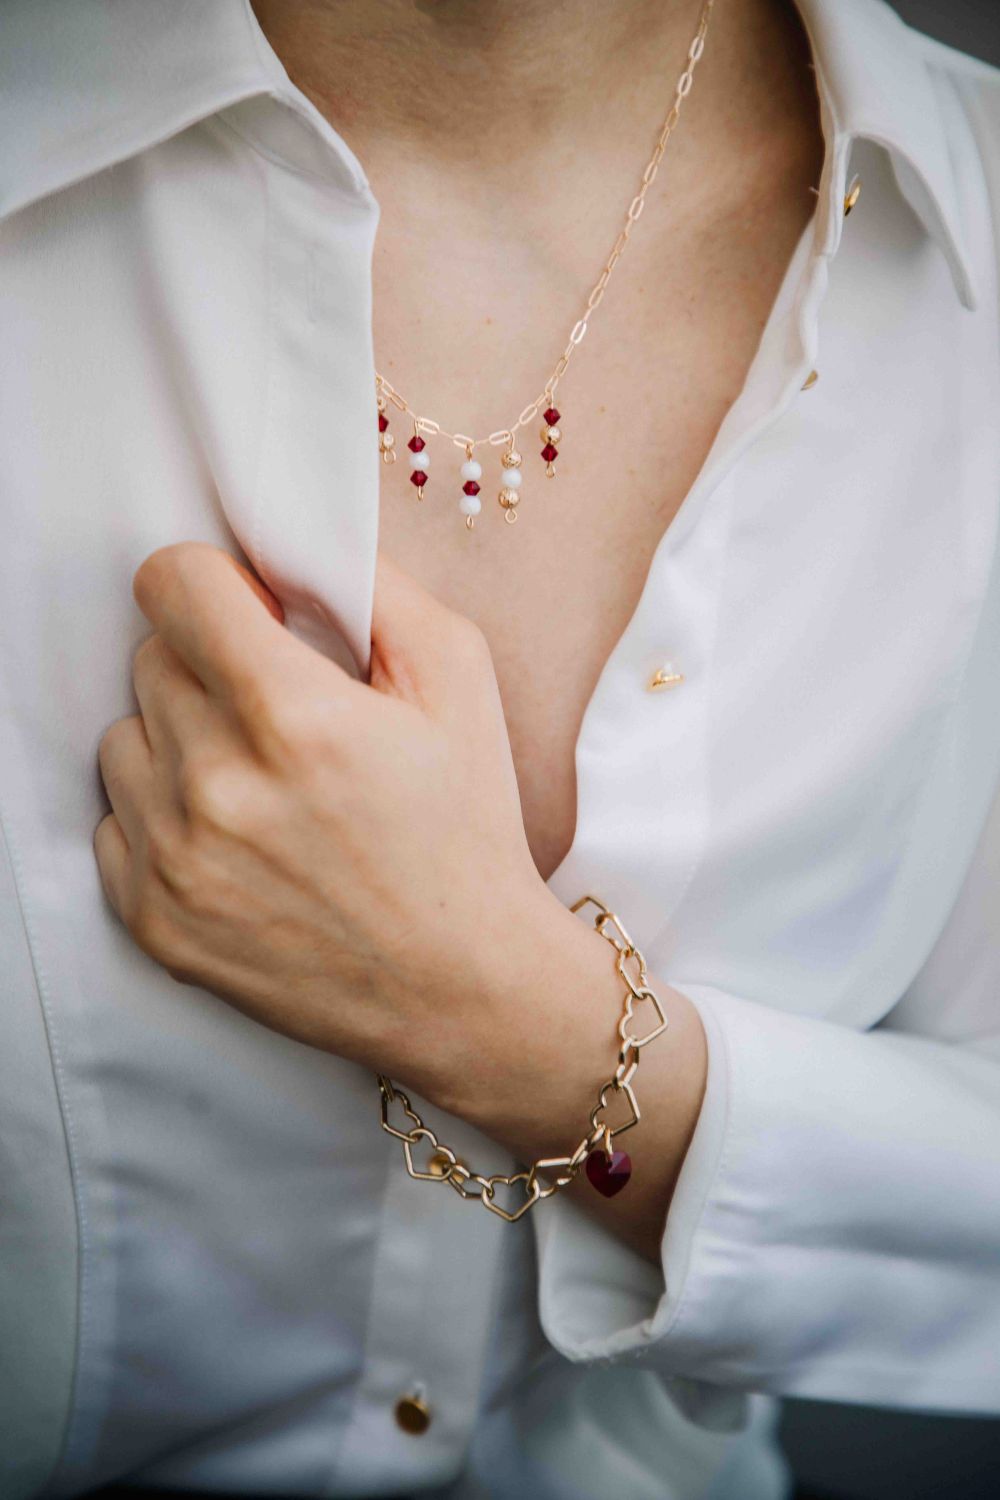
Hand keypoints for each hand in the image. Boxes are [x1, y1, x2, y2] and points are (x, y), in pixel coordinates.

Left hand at [94, 542, 556, 1105]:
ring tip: (259, 784)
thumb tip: (283, 546)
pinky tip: (236, 841)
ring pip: (123, 738)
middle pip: (150, 660)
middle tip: (280, 716)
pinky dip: (162, 818)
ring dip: (179, 742)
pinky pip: (112, 820)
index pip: (171, 584)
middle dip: (209, 667)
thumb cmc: (466, 828)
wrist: (463, 984)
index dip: (214, 584)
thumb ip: (369, 585)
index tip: (249, 613)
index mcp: (293, 716)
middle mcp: (217, 787)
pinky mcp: (154, 921)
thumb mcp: (458, 677)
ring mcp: (176, 862)